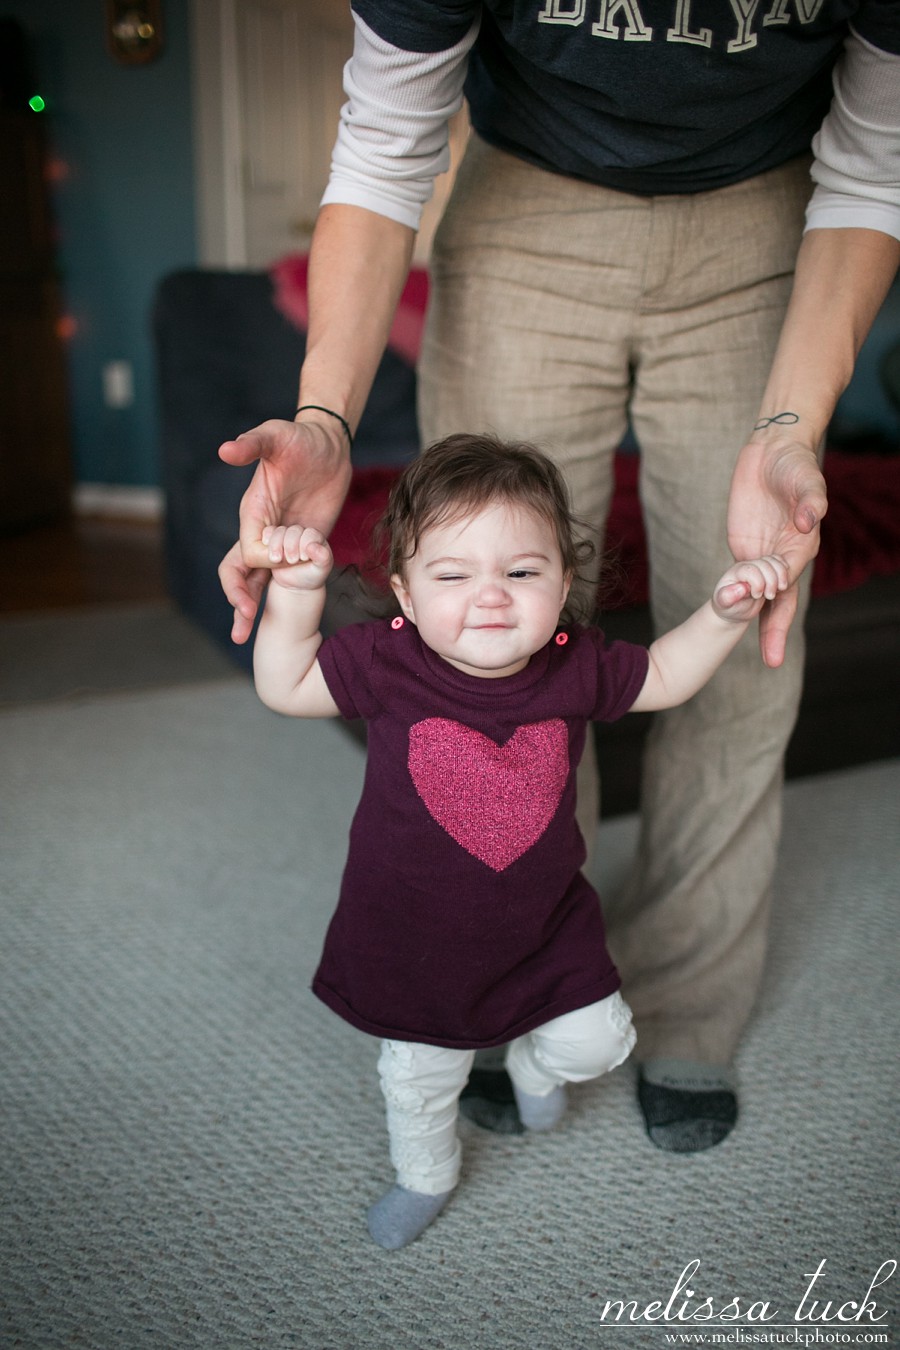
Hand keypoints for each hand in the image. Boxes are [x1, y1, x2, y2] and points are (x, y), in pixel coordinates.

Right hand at [217, 418, 351, 643]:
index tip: (273, 571)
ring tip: (244, 637)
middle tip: (241, 629)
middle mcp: (261, 529)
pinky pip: (288, 575)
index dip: (258, 565)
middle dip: (238, 599)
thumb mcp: (277, 435)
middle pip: (240, 572)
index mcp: (253, 512)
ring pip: (259, 580)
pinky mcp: (300, 544)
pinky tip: (284, 618)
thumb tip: (225, 450)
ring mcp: (280, 539)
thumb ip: (253, 444)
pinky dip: (281, 595)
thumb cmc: (300, 438)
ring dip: (250, 607)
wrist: (327, 444)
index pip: (248, 549)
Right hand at [263, 525, 332, 590]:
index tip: (303, 559)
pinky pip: (268, 532)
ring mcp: (287, 536)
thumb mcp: (321, 569)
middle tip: (292, 561)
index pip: (310, 534)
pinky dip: (267, 538)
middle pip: (294, 531)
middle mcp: (302, 534)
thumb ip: (323, 558)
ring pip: (280, 531)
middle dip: (291, 545)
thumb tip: (313, 547)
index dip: (305, 544)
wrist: (296, 584)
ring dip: (276, 545)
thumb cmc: (311, 575)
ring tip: (277, 560)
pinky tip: (266, 546)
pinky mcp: (274, 540)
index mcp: (316, 538)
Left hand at [713, 555, 789, 622]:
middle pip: (764, 564)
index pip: (751, 570)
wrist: (734, 608)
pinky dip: (785, 572)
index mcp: (736, 572)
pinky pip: (780, 562)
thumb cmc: (729, 607)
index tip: (756, 596)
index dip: (757, 583)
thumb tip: (741, 589)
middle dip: (771, 581)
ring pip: (774, 561)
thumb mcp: (724, 605)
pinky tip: (782, 584)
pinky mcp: (768, 569)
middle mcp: (748, 565)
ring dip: (780, 576)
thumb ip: (727, 597)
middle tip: (769, 596)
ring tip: (778, 590)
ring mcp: (759, 566)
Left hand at [727, 438, 826, 666]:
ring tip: (760, 656)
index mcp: (802, 544)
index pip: (790, 573)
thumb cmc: (794, 465)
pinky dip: (738, 601)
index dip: (778, 585)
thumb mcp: (806, 477)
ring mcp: (763, 557)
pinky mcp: (744, 550)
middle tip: (772, 661)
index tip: (770, 598)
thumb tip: (807, 521)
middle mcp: (784, 557)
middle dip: (775, 630)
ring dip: (756, 625)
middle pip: (780, 600)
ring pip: (760, 598)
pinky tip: (731, 622)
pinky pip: (741, 581)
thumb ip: (811, 500)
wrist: (772, 452)